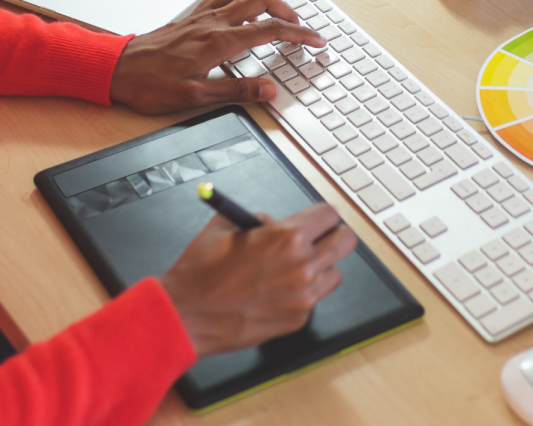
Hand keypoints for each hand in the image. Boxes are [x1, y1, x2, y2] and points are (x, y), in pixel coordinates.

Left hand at [110, 0, 325, 113]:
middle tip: (302, 29)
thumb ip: (236, 92)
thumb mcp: (195, 97)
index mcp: (218, 42)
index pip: (270, 31)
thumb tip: (269, 90)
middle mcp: (212, 22)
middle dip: (289, 12)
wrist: (117, 68)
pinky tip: (246, 5)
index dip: (299, 35)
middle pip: (262, 0)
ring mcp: (202, 14)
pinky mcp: (193, 15)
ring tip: (280, 13)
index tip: (317, 41)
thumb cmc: (150, 84)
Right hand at [160, 203, 358, 355]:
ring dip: (320, 266)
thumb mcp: (224, 226)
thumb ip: (257, 220)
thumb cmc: (201, 273)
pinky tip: (277, 291)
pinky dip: (302, 292)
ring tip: (293, 268)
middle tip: (316, 239)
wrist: (187, 315)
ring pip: (335, 272)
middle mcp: (302, 266)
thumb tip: (271, 222)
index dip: (320, 215)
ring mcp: (304, 296)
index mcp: (287, 237)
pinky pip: (315, 298)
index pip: (330, 215)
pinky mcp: (298, 318)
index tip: (314, 220)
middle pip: (345, 241)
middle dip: (331, 236)